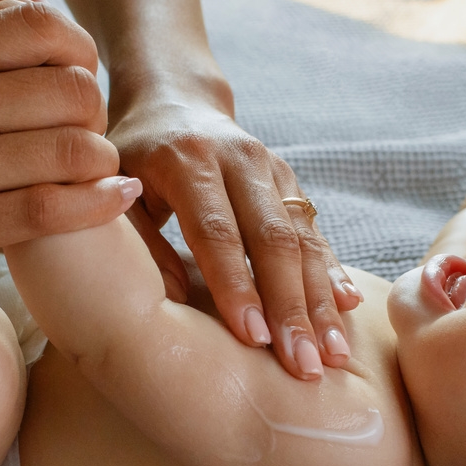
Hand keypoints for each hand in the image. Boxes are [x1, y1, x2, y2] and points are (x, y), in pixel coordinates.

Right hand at [0, 0, 135, 311]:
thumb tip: (30, 12)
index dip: (83, 57)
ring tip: (92, 171)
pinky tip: (113, 197)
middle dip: (96, 114)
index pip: (44, 29)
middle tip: (85, 134)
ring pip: (74, 149)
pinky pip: (53, 210)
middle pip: (73, 89)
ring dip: (99, 161)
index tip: (78, 82)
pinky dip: (98, 203)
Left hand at [110, 96, 361, 380]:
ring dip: (320, 300)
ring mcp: (270, 168)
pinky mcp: (290, 181)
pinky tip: (348, 307)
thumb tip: (173, 301)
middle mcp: (237, 159)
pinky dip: (331, 271)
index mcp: (187, 161)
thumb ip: (140, 244)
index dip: (236, 286)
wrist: (172, 100)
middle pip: (272, 238)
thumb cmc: (132, 158)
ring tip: (334, 354)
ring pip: (302, 238)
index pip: (217, 232)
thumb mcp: (117, 191)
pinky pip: (314, 231)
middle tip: (305, 365)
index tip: (253, 340)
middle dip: (292, 307)